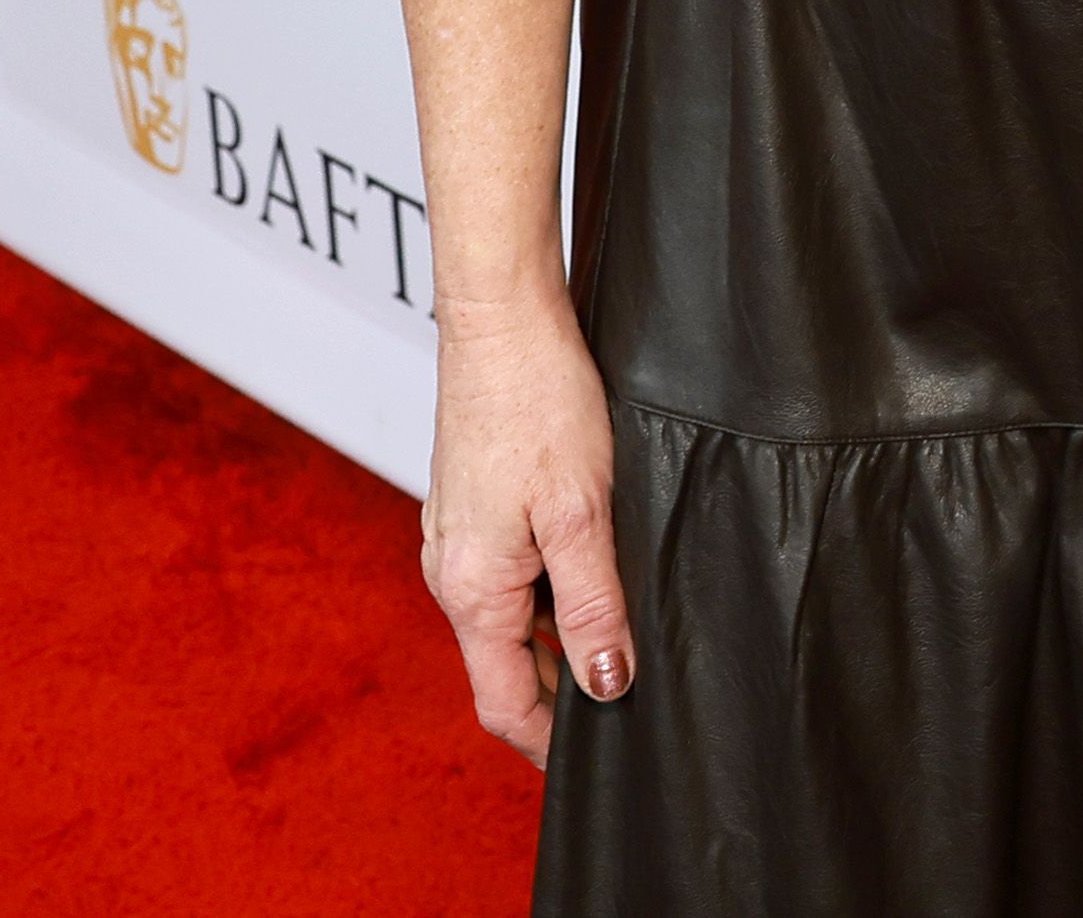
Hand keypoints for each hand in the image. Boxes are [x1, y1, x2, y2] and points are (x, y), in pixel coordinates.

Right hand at [421, 291, 631, 766]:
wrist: (500, 322)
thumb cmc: (536, 403)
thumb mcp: (583, 513)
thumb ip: (594, 605)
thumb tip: (607, 685)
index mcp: (473, 591)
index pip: (505, 703)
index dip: (552, 742)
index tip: (599, 760)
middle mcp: (453, 574)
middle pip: (506, 666)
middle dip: (563, 692)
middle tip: (629, 697)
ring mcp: (458, 541)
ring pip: (511, 619)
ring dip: (560, 637)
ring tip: (623, 634)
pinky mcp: (471, 509)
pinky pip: (508, 576)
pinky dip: (549, 591)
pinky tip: (595, 569)